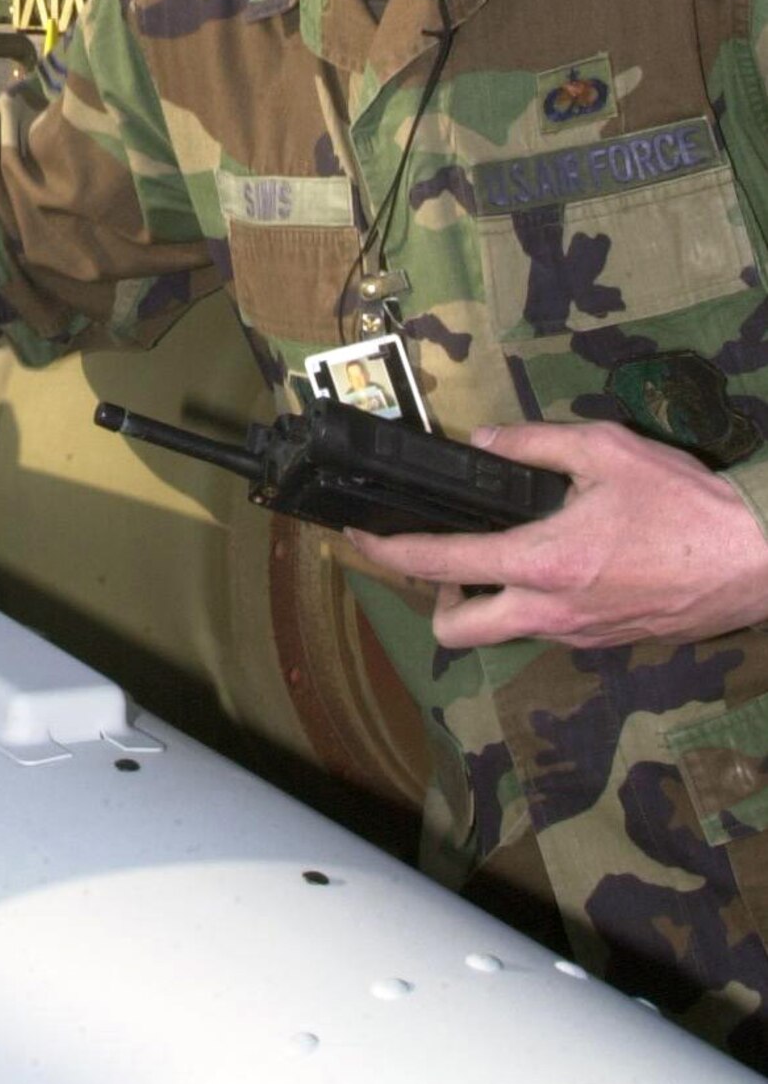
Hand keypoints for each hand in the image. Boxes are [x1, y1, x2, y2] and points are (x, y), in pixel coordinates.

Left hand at [346, 420, 767, 648]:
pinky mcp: (605, 641)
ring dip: (487, 600)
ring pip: (502, 632)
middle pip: (455, 630)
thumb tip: (485, 443)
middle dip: (434, 598)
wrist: (760, 558)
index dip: (385, 550)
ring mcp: (578, 634)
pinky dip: (533, 602)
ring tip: (507, 553)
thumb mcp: (607, 450)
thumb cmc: (686, 505)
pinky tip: (560, 562)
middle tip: (449, 556)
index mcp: (542, 563)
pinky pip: (546, 628)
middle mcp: (549, 611)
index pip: (439, 563)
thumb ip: (535, 445)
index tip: (356, 535)